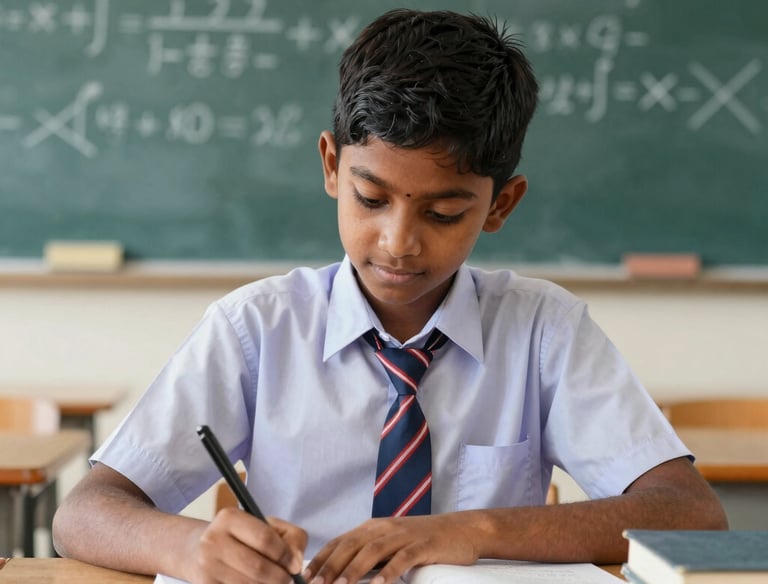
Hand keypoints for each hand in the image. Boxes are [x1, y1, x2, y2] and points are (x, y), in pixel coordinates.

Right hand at [189, 507, 306, 583]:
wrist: (199, 551)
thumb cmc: (243, 537)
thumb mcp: (268, 526)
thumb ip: (292, 538)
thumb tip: (297, 564)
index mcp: (229, 518)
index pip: (265, 539)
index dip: (286, 555)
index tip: (295, 565)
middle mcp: (213, 540)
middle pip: (258, 567)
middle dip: (280, 577)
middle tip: (288, 580)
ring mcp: (206, 566)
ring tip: (272, 581)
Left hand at [304, 514, 478, 583]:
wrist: (462, 530)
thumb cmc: (424, 541)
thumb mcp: (392, 544)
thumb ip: (369, 555)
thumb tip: (342, 574)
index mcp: (373, 527)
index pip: (340, 541)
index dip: (321, 558)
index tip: (304, 578)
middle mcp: (385, 528)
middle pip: (351, 545)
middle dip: (330, 567)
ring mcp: (404, 535)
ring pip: (372, 551)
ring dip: (353, 570)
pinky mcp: (423, 545)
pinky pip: (402, 559)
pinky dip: (388, 572)